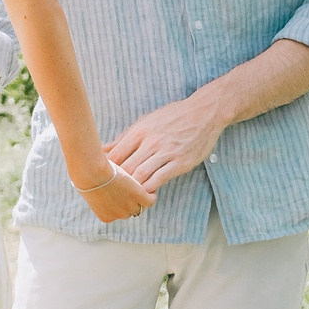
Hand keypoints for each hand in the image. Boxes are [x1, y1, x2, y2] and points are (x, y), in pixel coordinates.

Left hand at [70, 158, 154, 223]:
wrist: (92, 172)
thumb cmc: (86, 176)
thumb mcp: (90, 190)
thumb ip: (98, 194)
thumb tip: (98, 189)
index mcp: (105, 217)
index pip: (118, 212)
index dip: (120, 201)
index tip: (121, 192)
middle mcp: (118, 215)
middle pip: (129, 210)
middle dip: (131, 201)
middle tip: (132, 187)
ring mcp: (129, 208)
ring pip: (140, 205)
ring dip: (141, 197)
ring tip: (142, 184)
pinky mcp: (139, 197)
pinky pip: (150, 200)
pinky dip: (151, 193)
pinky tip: (148, 182)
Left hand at [105, 95, 226, 192]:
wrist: (204, 113)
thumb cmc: (172, 117)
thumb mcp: (146, 121)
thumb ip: (125, 137)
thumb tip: (104, 148)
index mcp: (140, 131)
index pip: (116, 155)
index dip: (107, 169)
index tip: (105, 177)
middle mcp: (151, 142)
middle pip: (127, 168)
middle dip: (118, 181)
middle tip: (114, 190)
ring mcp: (166, 152)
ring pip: (141, 175)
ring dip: (133, 187)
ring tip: (128, 194)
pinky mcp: (180, 163)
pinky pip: (160, 179)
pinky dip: (149, 188)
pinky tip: (145, 192)